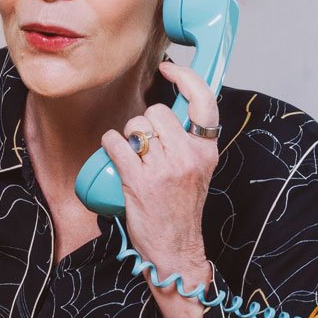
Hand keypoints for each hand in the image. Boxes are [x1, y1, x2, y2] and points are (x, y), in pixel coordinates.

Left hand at [99, 56, 219, 294]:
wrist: (175, 250)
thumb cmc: (181, 211)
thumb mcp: (198, 171)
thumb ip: (188, 142)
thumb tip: (166, 113)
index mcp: (207, 151)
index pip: (203, 100)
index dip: (185, 77)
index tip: (170, 68)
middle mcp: (189, 155)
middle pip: (158, 111)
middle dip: (146, 122)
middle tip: (145, 146)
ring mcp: (165, 168)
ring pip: (136, 125)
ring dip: (128, 135)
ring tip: (134, 157)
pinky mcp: (140, 180)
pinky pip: (117, 142)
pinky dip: (110, 144)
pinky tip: (114, 153)